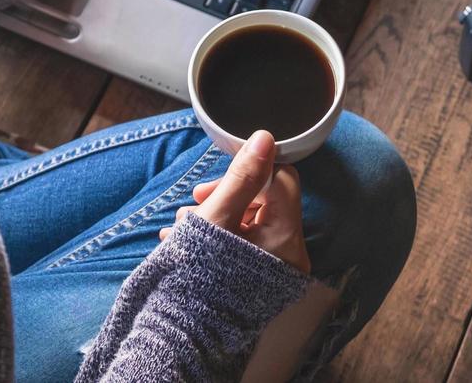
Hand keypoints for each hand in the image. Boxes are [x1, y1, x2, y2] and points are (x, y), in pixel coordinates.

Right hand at [159, 130, 309, 273]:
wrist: (182, 332)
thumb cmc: (198, 274)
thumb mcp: (216, 217)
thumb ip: (242, 177)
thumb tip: (265, 139)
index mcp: (285, 237)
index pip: (281, 178)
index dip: (249, 171)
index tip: (217, 181)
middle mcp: (289, 255)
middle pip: (265, 200)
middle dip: (226, 195)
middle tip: (196, 203)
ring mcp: (276, 269)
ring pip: (250, 221)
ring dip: (217, 214)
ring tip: (184, 228)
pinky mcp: (261, 279)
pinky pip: (246, 243)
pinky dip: (221, 235)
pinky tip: (191, 241)